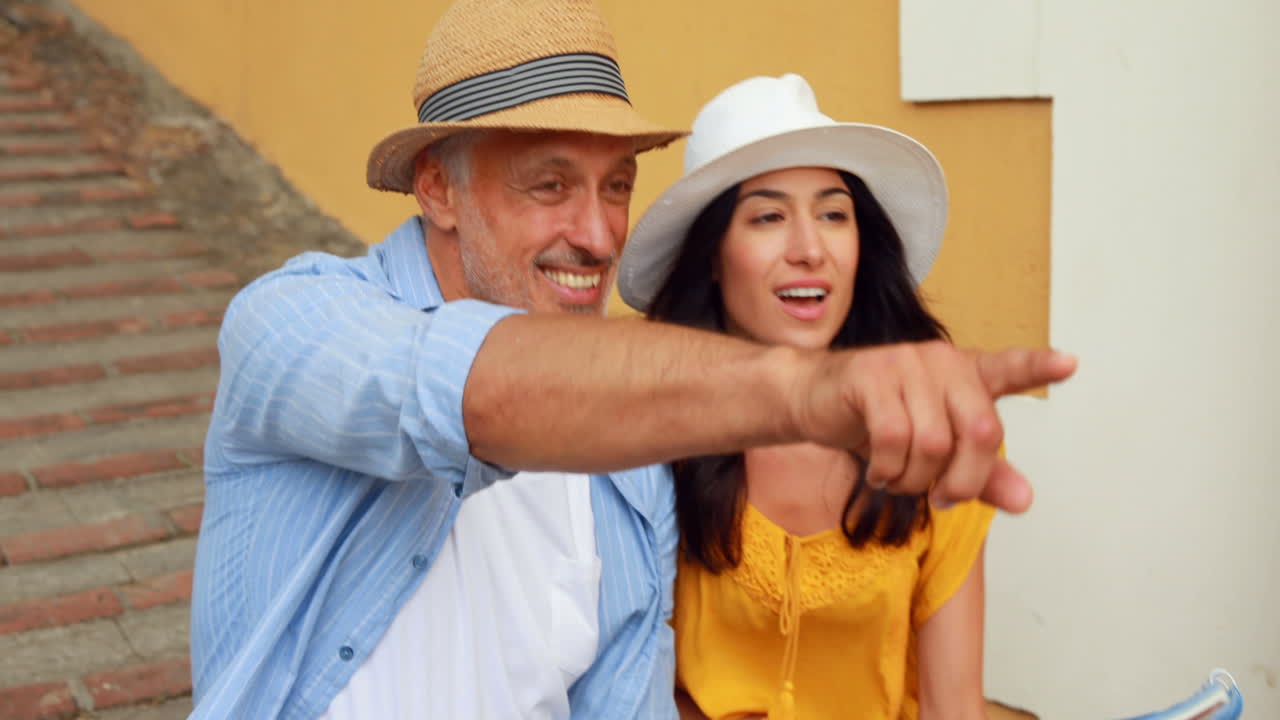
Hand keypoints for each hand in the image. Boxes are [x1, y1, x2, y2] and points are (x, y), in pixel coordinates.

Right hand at [794, 341, 1076, 512]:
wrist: (812, 400)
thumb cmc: (877, 421)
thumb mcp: (933, 453)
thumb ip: (981, 474)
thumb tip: (1024, 500)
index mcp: (964, 374)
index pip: (1008, 368)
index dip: (1038, 367)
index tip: (1069, 364)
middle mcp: (942, 362)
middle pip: (979, 430)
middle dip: (963, 480)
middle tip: (942, 499)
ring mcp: (906, 364)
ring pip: (933, 442)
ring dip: (915, 480)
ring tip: (898, 481)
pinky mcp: (870, 375)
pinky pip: (893, 437)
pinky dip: (887, 469)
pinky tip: (878, 474)